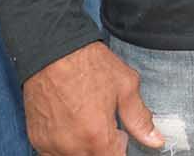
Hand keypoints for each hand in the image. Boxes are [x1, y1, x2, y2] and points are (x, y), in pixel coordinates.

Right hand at [24, 42, 161, 155]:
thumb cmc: (88, 63)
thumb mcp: (125, 85)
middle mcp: (72, 147)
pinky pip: (53, 154)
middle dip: (103, 149)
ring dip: (84, 149)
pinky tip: (69, 125)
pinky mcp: (37, 138)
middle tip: (103, 125)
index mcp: (97, 137)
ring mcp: (51, 145)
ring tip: (86, 123)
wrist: (51, 48)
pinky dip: (64, 146)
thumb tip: (156, 140)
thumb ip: (140, 119)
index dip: (120, 149)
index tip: (120, 136)